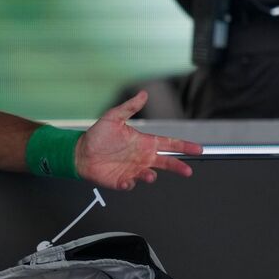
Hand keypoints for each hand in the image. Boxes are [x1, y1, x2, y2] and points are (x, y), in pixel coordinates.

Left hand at [75, 91, 202, 190]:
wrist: (80, 152)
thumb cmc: (98, 135)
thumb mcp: (113, 117)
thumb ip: (129, 107)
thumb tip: (143, 93)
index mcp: (143, 143)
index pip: (169, 143)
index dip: (184, 146)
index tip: (197, 149)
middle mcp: (141, 157)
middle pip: (166, 162)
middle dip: (178, 166)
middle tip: (187, 171)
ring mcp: (132, 170)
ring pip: (149, 175)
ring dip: (150, 176)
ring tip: (149, 175)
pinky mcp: (121, 180)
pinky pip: (130, 184)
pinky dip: (129, 184)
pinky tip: (126, 181)